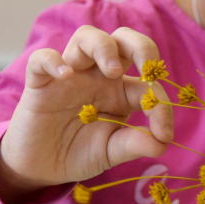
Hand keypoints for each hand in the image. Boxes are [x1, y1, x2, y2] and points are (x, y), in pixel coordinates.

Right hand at [0, 25, 172, 203]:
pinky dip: (53, 61)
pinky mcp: (40, 82)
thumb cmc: (80, 152)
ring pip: (87, 36)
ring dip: (104, 47)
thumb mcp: (111, 151)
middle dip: (141, 46)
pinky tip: (65, 75)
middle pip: (123, 39)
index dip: (161, 104)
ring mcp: (70, 74)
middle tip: (147, 70)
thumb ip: (135, 144)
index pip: (148, 83)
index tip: (164, 133)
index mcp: (121, 89)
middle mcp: (99, 75)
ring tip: (113, 71)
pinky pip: (42, 59)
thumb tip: (163, 143)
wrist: (41, 167)